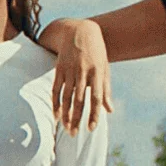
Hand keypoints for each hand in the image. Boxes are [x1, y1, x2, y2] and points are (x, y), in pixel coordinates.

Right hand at [50, 19, 112, 133]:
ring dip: (65, 114)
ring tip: (66, 128)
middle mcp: (83, 72)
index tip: (91, 128)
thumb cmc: (96, 52)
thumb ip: (106, 90)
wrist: (79, 31)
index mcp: (97, 73)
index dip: (93, 114)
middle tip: (74, 134)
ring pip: (66, 97)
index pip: (95, 98)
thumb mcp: (105, 68)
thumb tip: (109, 110)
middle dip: (76, 119)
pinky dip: (55, 103)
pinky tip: (56, 115)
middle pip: (79, 100)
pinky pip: (56, 89)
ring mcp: (69, 70)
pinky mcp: (59, 68)